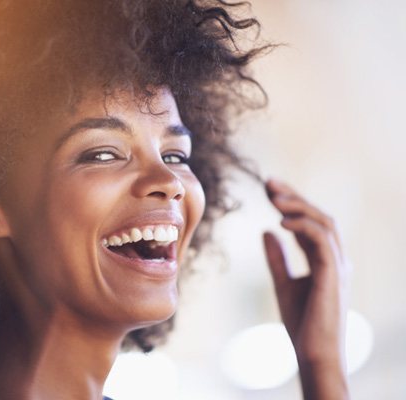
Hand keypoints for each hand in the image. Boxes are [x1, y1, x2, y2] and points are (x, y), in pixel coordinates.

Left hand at [263, 178, 350, 399]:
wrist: (313, 353)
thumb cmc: (302, 323)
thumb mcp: (283, 282)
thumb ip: (277, 257)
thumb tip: (265, 231)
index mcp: (325, 260)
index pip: (310, 222)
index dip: (291, 203)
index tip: (268, 188)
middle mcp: (336, 258)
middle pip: (318, 216)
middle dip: (294, 197)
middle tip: (268, 183)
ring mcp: (338, 266)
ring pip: (324, 223)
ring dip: (298, 206)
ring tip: (272, 196)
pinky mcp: (334, 275)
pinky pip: (322, 241)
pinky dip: (303, 226)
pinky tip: (280, 221)